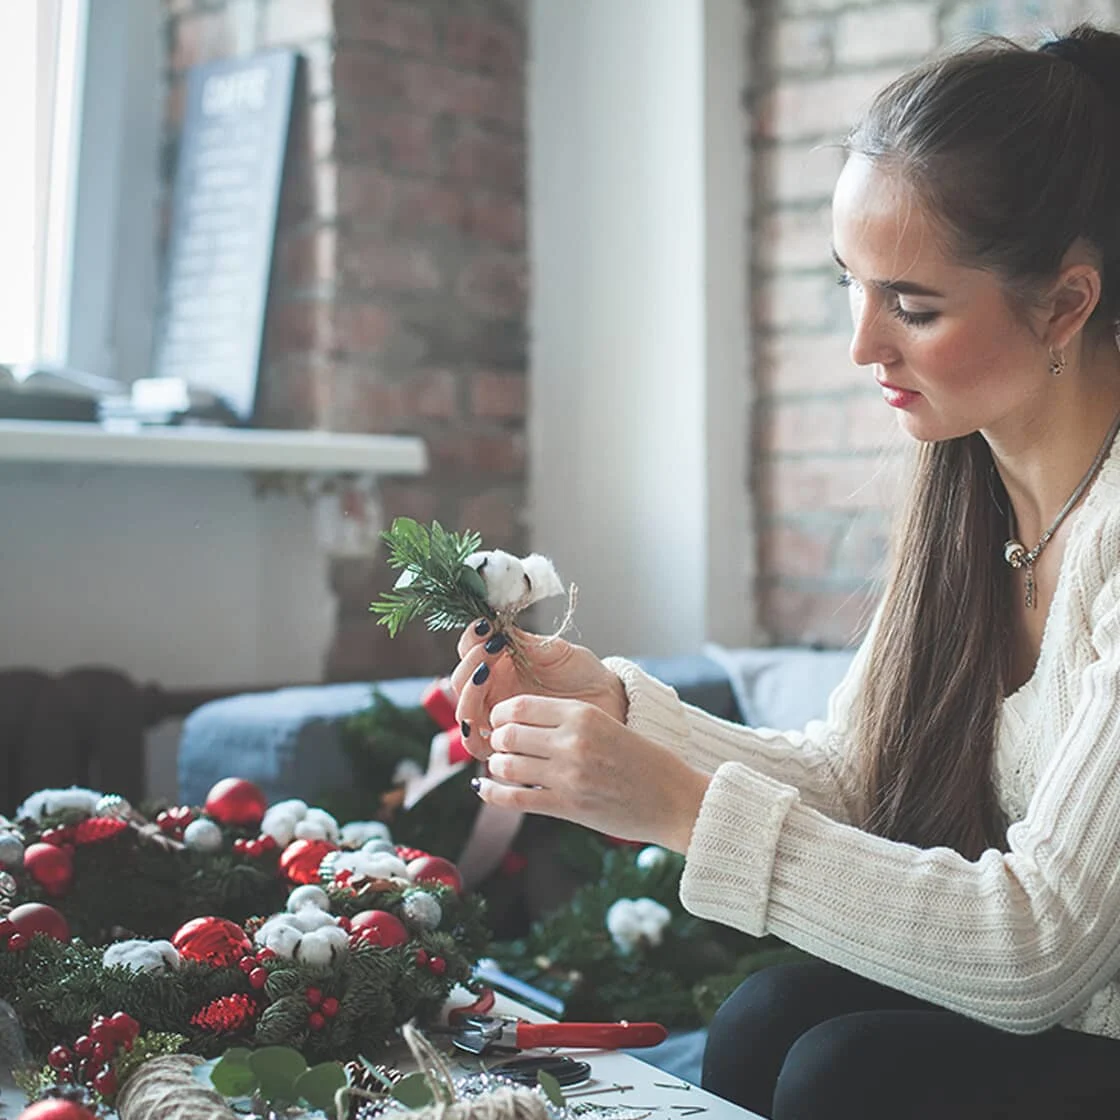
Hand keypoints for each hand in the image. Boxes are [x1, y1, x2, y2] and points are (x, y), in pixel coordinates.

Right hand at [451, 620, 626, 758]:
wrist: (607, 701)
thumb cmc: (583, 673)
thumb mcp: (553, 651)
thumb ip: (522, 642)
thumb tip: (493, 621)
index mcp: (500, 663)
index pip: (469, 649)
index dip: (471, 639)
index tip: (486, 628)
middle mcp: (493, 690)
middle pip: (460, 682)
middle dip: (470, 665)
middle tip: (489, 652)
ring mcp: (498, 717)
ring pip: (465, 713)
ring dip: (469, 695)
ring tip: (487, 674)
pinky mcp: (507, 744)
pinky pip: (480, 746)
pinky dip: (475, 736)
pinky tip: (492, 721)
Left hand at [473, 695, 709, 852]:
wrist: (675, 800)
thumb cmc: (645, 761)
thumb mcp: (608, 725)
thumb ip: (570, 723)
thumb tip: (523, 722)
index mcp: (584, 714)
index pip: (520, 706)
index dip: (502, 714)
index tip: (501, 721)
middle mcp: (572, 741)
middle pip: (508, 734)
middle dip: (496, 740)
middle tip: (499, 745)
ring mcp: (568, 775)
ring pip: (506, 765)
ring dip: (497, 766)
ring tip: (502, 767)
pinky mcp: (568, 807)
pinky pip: (515, 798)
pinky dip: (492, 793)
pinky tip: (484, 789)